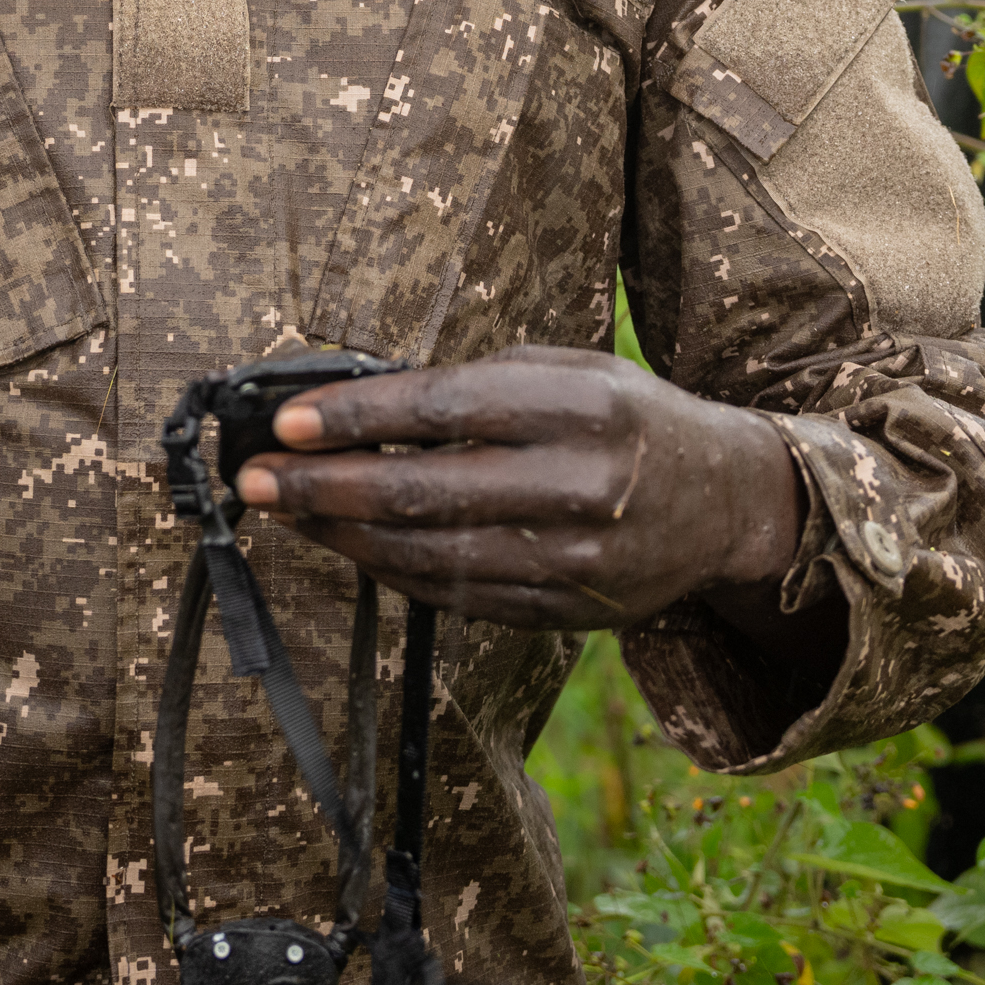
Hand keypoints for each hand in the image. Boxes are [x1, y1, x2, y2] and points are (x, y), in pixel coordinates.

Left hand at [231, 345, 800, 633]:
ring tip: (289, 516)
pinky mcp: (569, 614)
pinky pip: (462, 598)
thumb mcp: (571, 370)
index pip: (446, 410)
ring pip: (435, 557)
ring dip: (347, 540)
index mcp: (585, 407)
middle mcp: (584, 487)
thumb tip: (360, 404)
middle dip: (327, 488)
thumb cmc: (629, 417)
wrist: (726, 501)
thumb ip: (479, 383)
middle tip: (258, 482)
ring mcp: (578, 562)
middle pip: (427, 492)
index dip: (357, 420)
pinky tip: (353, 550)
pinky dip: (396, 574)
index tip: (287, 425)